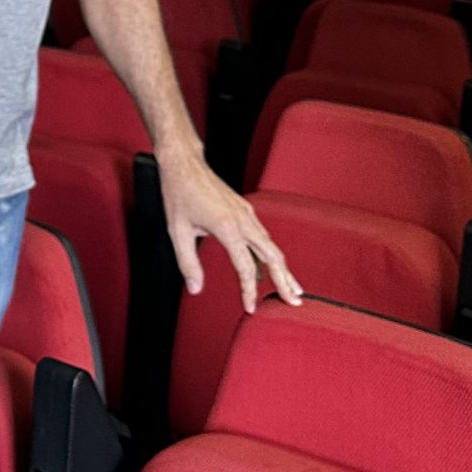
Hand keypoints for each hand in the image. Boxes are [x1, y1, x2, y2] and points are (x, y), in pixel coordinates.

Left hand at [159, 151, 302, 314]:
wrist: (184, 164)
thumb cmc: (179, 194)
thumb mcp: (177, 232)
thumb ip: (188, 263)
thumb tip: (195, 289)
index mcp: (227, 227)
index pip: (246, 267)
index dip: (249, 291)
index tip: (251, 308)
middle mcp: (243, 220)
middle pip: (273, 256)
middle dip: (285, 280)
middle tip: (294, 301)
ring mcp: (247, 214)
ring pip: (271, 246)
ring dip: (281, 268)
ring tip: (290, 288)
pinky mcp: (245, 210)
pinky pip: (262, 236)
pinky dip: (267, 255)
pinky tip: (264, 269)